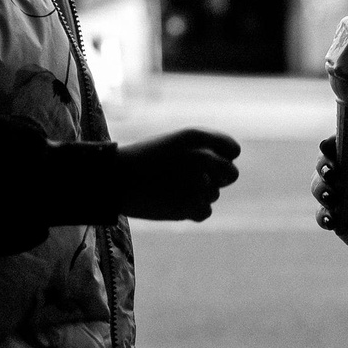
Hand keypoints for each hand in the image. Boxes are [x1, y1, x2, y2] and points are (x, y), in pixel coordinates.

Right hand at [116, 128, 239, 220]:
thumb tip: (227, 165)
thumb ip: (204, 149)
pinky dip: (190, 211)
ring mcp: (198, 182)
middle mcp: (202, 156)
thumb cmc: (143, 159)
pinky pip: (205, 211)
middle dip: (217, 179)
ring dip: (197, 195)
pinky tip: (170, 202)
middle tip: (192, 181)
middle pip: (231, 174)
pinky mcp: (191, 205)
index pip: (233, 150)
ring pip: (214, 195)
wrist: (113, 179)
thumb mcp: (174, 142)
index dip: (223, 158)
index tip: (208, 164)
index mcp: (197, 136)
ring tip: (170, 189)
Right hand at [314, 134, 347, 274]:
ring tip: (332, 198)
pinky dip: (324, 214)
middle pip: (333, 156)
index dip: (341, 137)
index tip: (329, 145)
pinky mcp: (339, 214)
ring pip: (322, 181)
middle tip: (331, 174)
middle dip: (325, 164)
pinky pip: (323, 211)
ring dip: (322, 188)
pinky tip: (332, 220)